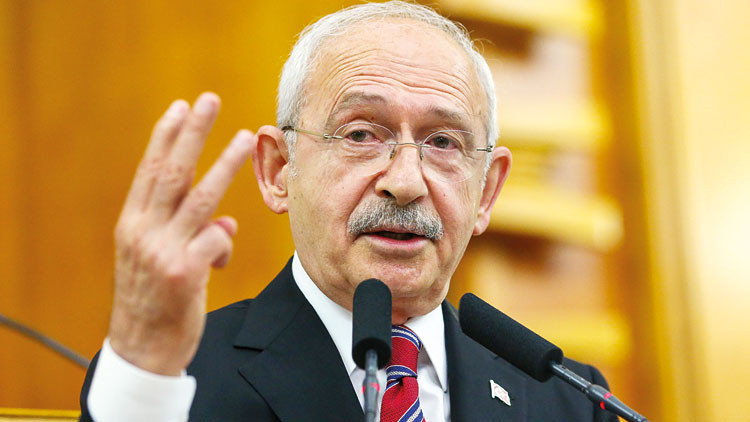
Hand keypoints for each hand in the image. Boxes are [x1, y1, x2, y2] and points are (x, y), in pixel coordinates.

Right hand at [107, 93, 253, 374]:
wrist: (143, 348)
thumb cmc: (155, 299)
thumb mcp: (160, 260)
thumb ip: (186, 233)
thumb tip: (226, 224)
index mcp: (133, 224)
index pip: (151, 170)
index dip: (166, 137)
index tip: (180, 107)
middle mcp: (144, 232)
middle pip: (173, 171)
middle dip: (193, 132)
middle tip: (209, 100)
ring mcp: (163, 251)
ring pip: (201, 197)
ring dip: (225, 163)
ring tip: (246, 137)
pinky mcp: (185, 273)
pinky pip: (216, 242)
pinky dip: (223, 243)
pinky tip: (221, 254)